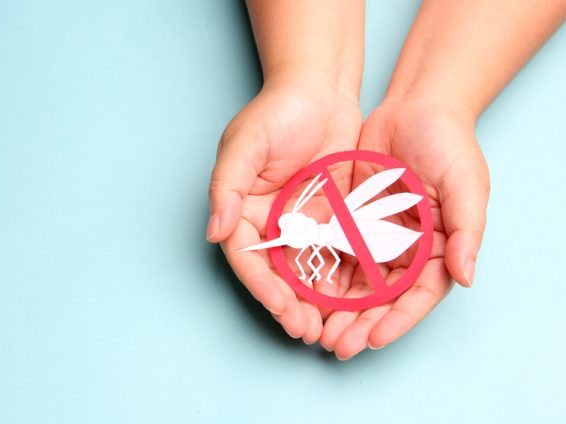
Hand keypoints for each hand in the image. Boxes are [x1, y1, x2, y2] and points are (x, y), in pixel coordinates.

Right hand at [207, 74, 361, 343]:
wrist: (321, 88)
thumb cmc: (278, 110)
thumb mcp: (244, 145)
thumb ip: (226, 188)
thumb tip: (214, 232)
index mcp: (242, 208)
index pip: (248, 257)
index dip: (263, 287)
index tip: (282, 309)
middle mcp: (269, 221)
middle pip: (276, 273)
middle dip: (291, 304)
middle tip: (308, 331)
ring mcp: (301, 221)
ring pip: (306, 270)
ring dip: (315, 301)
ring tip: (330, 328)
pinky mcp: (330, 216)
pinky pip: (335, 252)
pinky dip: (340, 278)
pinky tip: (352, 300)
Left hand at [320, 98, 489, 358]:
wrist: (413, 107)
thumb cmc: (448, 142)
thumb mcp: (466, 183)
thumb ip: (467, 230)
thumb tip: (465, 277)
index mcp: (438, 248)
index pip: (417, 295)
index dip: (397, 320)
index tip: (373, 339)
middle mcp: (406, 249)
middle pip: (382, 298)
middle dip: (360, 324)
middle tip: (337, 345)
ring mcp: (376, 237)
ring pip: (355, 283)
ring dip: (338, 309)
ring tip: (318, 330)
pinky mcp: (350, 221)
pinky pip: (334, 253)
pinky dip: (322, 275)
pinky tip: (304, 293)